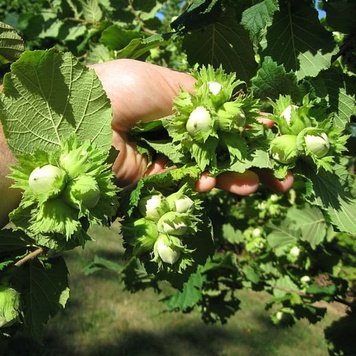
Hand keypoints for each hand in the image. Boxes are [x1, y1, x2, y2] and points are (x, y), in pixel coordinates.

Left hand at [90, 59, 293, 194]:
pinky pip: (185, 184)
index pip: (223, 120)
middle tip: (282, 177)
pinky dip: (202, 185)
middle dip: (251, 162)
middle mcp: (176, 132)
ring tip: (259, 185)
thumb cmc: (122, 88)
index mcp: (180, 105)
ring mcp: (166, 157)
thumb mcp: (166, 83)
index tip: (275, 137)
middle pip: (221, 151)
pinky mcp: (153, 178)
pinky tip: (216, 184)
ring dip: (234, 178)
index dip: (248, 129)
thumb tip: (231, 108)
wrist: (80, 118)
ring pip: (208, 171)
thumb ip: (200, 99)